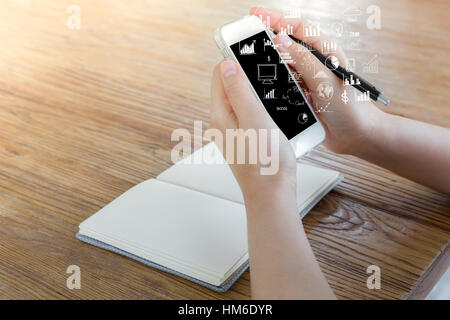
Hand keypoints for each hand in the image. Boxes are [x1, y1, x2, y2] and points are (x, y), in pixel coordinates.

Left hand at [210, 60, 296, 199]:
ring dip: (257, 93)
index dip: (236, 61)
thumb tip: (226, 65)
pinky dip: (262, 108)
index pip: (219, 74)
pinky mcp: (246, 139)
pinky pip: (251, 114)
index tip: (255, 58)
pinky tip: (276, 114)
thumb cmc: (265, 164)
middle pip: (231, 86)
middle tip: (270, 77)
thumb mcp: (254, 119)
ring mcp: (234, 132)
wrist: (273, 195)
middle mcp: (223, 123)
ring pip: (243, 100)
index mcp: (220, 115)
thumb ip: (239, 91)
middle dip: (249, 77)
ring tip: (275, 96)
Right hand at [251, 7, 384, 154]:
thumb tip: (282, 39)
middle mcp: (317, 62)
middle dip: (269, 34)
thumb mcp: (324, 80)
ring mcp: (310, 77)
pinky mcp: (306, 92)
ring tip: (252, 53)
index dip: (276, 18)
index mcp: (326, 52)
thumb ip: (303, 59)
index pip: (298, 27)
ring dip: (270, 57)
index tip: (257, 15)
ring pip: (285, 62)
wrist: (356, 135)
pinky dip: (274, 78)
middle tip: (249, 31)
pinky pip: (286, 81)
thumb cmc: (350, 108)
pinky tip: (264, 80)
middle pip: (289, 42)